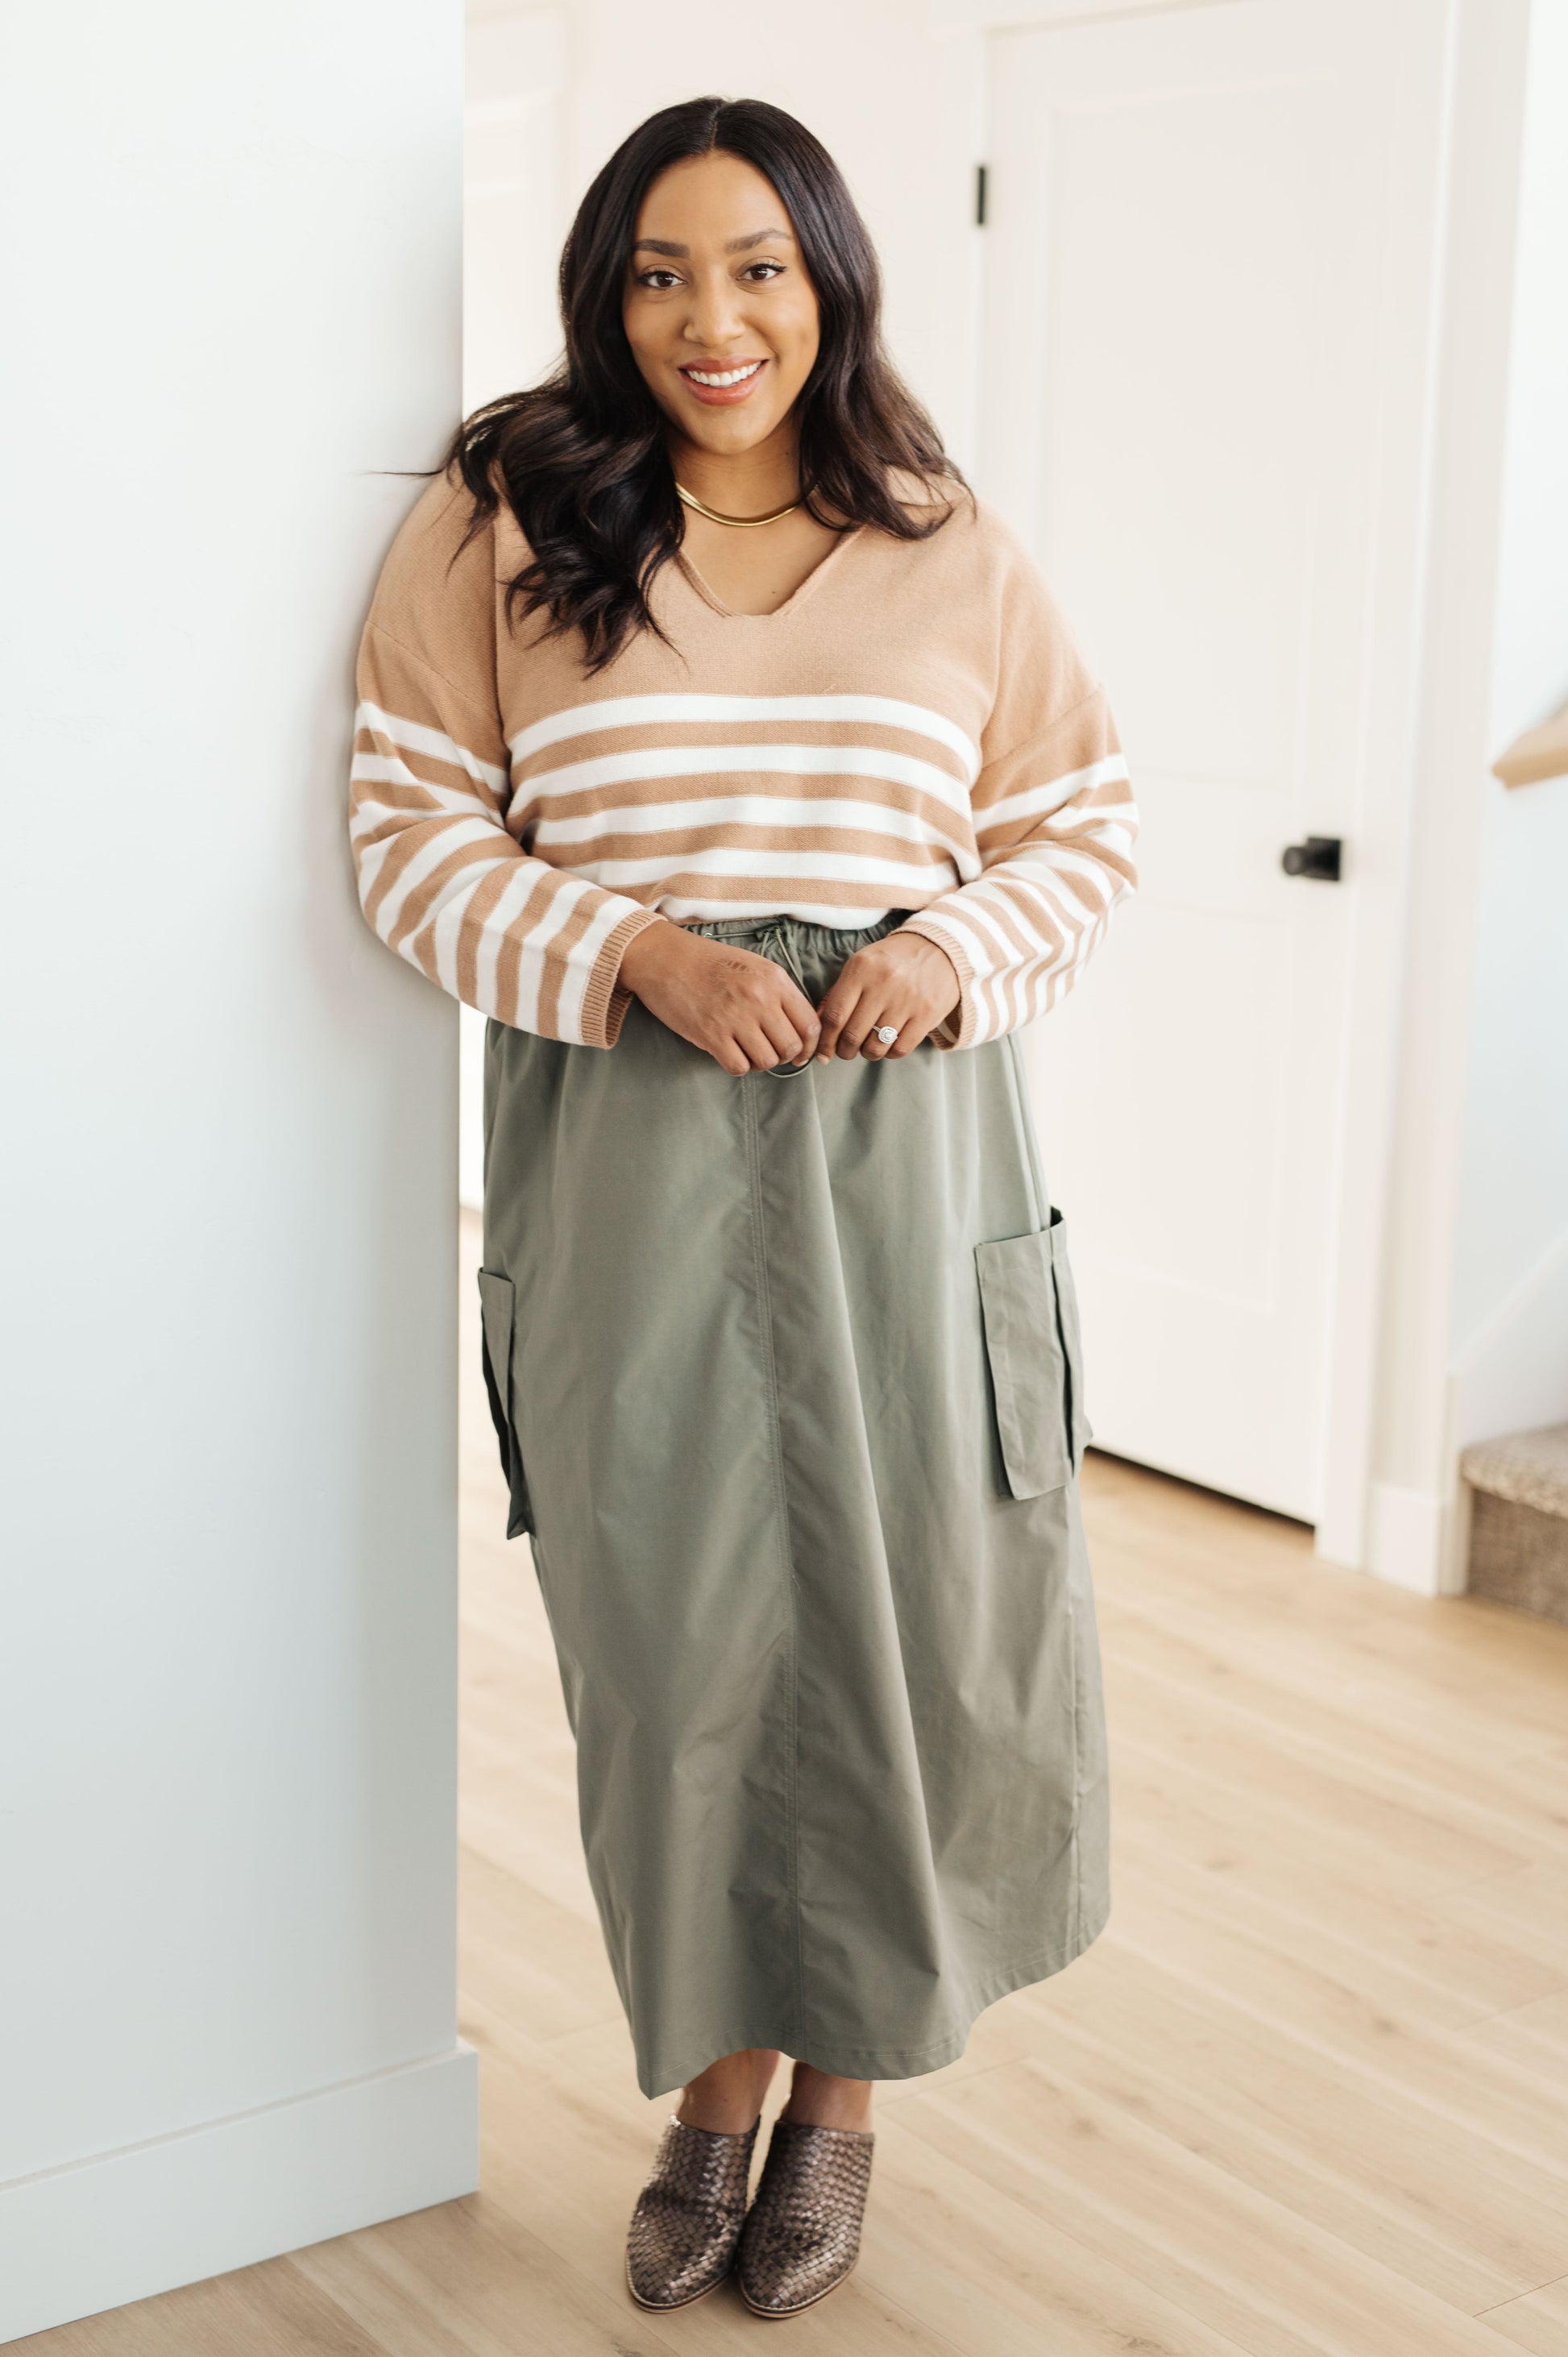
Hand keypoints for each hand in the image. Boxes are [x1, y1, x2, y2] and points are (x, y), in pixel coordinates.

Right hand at [619, 921, 821, 1076]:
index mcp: (774, 980)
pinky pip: (739, 1066)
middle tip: (768, 1051)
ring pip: (767, 1060)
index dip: (809, 1045)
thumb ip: (777, 992)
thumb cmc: (707, 961)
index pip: (810, 1024)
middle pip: (791, 1046)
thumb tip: (796, 1025)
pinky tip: (729, 1053)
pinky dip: (737, 1066)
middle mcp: (759, 998)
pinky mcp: (711, 1034)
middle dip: (783, 1056)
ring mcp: (735, 1017)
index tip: (800, 1052)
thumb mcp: (752, 965)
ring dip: (759, 1062)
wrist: (663, 957)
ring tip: (747, 1051)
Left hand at [814, 929, 960, 1061]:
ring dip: (867, 1054)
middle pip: (852, 1035)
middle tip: (845, 1051)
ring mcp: (908, 1000)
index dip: (825, 1041)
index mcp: (862, 969)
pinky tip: (888, 1044)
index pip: (834, 1016)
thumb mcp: (861, 965)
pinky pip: (900, 1048)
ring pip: (876, 1047)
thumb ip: (839, 993)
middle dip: (844, 1051)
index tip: (822, 1053)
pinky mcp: (927, 1014)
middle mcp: (884, 984)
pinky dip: (890, 1053)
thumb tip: (819, 1028)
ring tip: (867, 1047)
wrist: (941, 949)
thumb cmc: (893, 960)